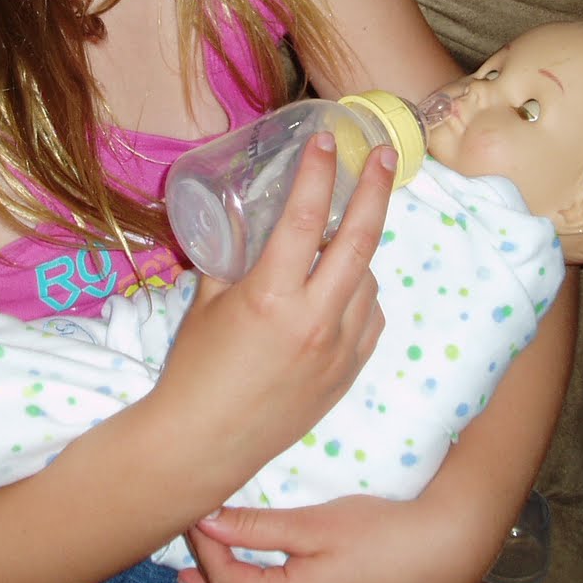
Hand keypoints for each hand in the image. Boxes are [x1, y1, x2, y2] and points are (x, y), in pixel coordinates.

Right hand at [151, 135, 395, 487]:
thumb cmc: (195, 369)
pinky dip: (360, 292)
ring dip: (358, 250)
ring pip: (368, 279)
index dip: (319, 173)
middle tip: (387, 155)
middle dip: (377, 190)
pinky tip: (340, 288)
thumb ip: (234, 258)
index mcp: (271, 297)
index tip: (328, 140)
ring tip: (338, 236)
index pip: (305, 219)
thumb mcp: (208, 302)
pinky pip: (369, 316)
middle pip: (360, 241)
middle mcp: (314, 320)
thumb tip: (248, 219)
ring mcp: (338, 349)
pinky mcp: (348, 372)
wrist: (206, 442)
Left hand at [178, 496, 468, 582]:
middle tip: (184, 545)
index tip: (194, 513)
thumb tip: (206, 521)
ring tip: (197, 580)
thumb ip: (255, 527)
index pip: (227, 578)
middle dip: (204, 576)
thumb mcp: (314, 524)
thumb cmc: (383, 533)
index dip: (204, 545)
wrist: (443, 554)